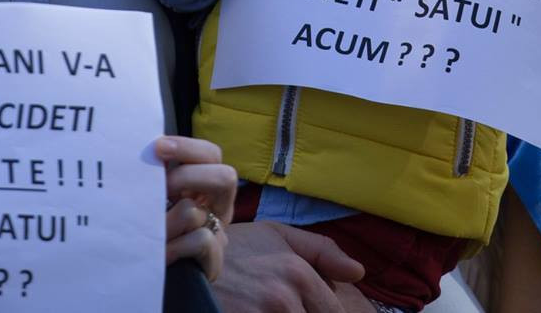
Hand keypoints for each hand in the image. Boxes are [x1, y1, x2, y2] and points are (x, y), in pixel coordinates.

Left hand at [157, 136, 237, 280]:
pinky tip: (163, 253)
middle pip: (225, 176)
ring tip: (154, 232)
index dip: (187, 147)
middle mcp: (218, 205)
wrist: (161, 274)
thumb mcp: (159, 199)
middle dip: (188, 177)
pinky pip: (198, 241)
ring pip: (195, 211)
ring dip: (166, 222)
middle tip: (163, 187)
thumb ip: (159, 178)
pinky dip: (174, 246)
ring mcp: (219, 232)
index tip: (157, 147)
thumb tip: (145, 153)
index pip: (209, 155)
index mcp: (205, 184)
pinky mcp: (215, 260)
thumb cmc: (157, 230)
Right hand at [209, 220, 365, 312]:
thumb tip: (358, 272)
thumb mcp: (276, 236)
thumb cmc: (233, 248)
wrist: (182, 260)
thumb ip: (322, 251)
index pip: (334, 312)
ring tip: (268, 308)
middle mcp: (283, 299)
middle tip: (286, 306)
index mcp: (297, 273)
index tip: (311, 307)